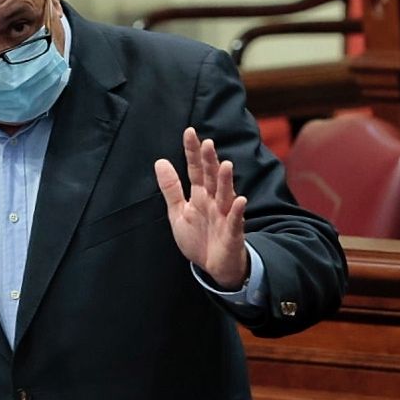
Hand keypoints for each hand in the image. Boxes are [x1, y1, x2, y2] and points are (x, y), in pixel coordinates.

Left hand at [154, 127, 248, 289]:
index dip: (193, 152)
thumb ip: (171, 188)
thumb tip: (160, 161)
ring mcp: (225, 216)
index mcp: (200, 196)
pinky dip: (238, 211)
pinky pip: (236, 221)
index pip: (196, 170)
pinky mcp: (233, 233)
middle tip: (207, 144)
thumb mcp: (179, 213)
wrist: (214, 267)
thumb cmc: (199, 239)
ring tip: (225, 165)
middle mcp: (214, 202)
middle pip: (211, 178)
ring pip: (226, 195)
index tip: (189, 132)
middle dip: (210, 162)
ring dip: (226, 181)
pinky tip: (240, 200)